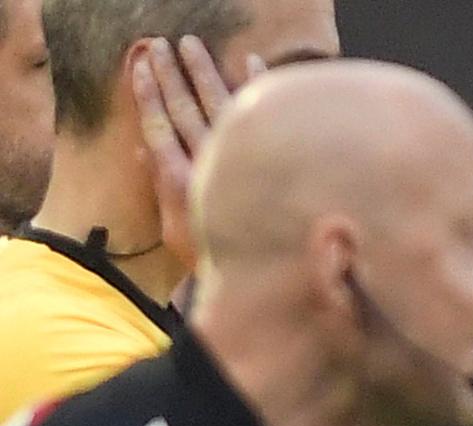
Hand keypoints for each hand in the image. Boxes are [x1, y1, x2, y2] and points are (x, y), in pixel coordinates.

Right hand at [132, 37, 262, 271]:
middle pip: (183, 109)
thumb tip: (140, 147)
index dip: (147, 95)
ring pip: (218, 104)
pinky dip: (258, 86)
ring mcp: (241, 159)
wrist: (264, 274)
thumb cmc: (214, 254)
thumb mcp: (175, 227)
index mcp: (180, 180)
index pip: (158, 127)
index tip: (141, 66)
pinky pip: (264, 116)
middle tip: (159, 46)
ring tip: (190, 44)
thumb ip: (160, 185)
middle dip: (170, 76)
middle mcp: (208, 164)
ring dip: (203, 71)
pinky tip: (253, 60)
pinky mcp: (272, 158)